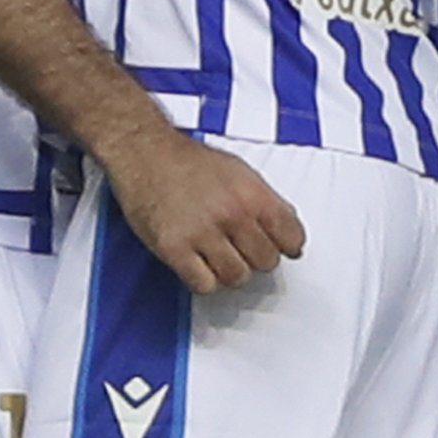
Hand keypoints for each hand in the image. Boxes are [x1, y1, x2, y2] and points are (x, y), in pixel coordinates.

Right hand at [102, 125, 306, 294]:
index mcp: (253, 195)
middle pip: (266, 262)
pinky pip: (204, 285)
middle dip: (254, 258)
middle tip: (240, 249)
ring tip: (217, 256)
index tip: (278, 248)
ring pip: (237, 278)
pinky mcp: (175, 249)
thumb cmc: (188, 161)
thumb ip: (266, 202)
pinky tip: (198, 263)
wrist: (145, 152)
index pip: (291, 238)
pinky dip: (203, 280)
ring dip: (228, 272)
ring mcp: (203, 233)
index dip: (285, 246)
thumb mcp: (240, 172)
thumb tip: (289, 231)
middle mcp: (232, 214)